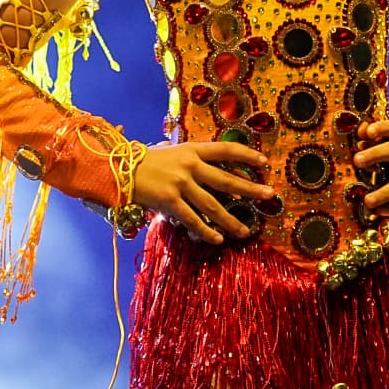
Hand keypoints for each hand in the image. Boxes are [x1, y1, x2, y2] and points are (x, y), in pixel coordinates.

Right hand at [131, 141, 275, 244]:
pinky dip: (206, 231)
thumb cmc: (147, 162)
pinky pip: (193, 219)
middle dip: (250, 189)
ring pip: (212, 205)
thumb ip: (193, 160)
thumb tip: (215, 167)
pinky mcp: (170, 201)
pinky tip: (217, 239)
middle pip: (226, 180)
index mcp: (192, 149)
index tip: (263, 162)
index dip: (246, 155)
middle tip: (269, 196)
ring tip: (245, 230)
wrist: (119, 170)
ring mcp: (180, 183)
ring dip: (231, 220)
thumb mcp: (173, 153)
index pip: (225, 149)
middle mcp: (190, 165)